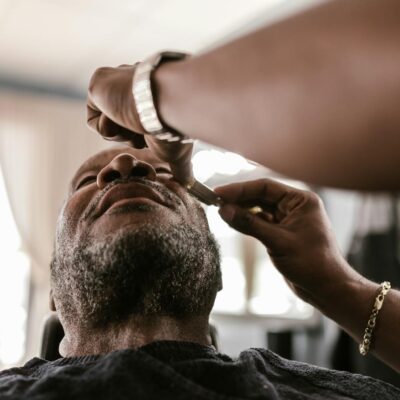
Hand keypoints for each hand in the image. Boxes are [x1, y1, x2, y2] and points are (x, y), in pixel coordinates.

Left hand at [87, 64, 192, 183]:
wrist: (164, 103)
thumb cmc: (175, 126)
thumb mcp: (178, 152)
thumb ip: (181, 168)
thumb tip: (189, 184)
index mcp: (153, 96)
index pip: (140, 123)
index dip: (146, 136)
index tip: (154, 135)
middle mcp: (135, 85)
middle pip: (124, 125)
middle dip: (134, 135)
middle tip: (145, 129)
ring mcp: (116, 83)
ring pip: (109, 124)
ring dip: (122, 131)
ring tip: (135, 118)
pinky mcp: (97, 85)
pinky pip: (94, 120)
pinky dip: (107, 126)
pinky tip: (121, 114)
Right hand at [214, 179, 353, 305]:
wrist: (327, 289)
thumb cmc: (311, 264)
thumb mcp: (277, 241)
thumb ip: (250, 224)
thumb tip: (224, 210)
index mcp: (301, 201)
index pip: (266, 187)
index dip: (240, 189)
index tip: (219, 192)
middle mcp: (295, 206)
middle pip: (261, 196)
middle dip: (239, 199)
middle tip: (216, 201)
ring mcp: (288, 219)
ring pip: (259, 209)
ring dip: (241, 210)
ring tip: (221, 211)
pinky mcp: (282, 233)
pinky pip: (261, 222)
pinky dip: (247, 222)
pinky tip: (233, 222)